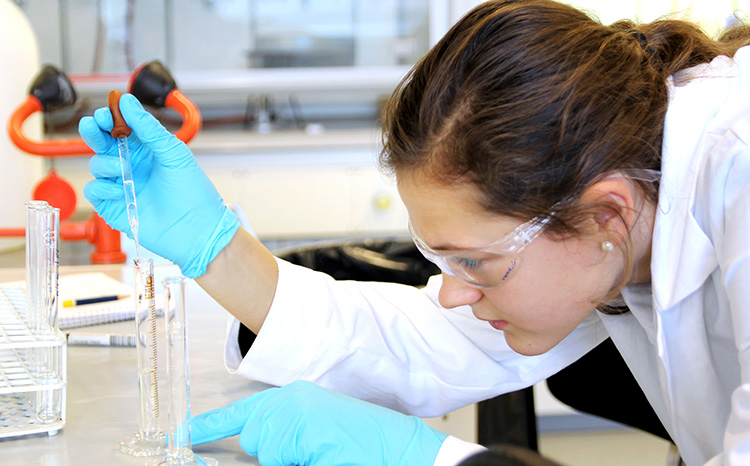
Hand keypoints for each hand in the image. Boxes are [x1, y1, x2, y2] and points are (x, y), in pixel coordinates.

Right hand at [79, 93, 238, 277]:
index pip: (120, 127)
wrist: (197, 229)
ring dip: (105, 162)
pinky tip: (120, 190)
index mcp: (147, 150)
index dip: (109, 117)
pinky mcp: (114, 206)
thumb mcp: (173, 153)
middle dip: (93, 132)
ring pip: (96, 164)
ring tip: (123, 168)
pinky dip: (102, 186)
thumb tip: (127, 101)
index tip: (106, 112)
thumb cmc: (193, 192)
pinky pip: (93, 190)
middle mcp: (132, 165)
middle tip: (93, 126)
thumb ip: (149, 128)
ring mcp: (121, 185)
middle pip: (101, 143)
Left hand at [191, 380, 447, 465]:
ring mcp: (297, 410)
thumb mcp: (314, 437)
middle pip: (254, 434)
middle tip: (315, 449)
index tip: (186, 432)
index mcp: (296, 398)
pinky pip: (278, 455)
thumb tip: (256, 446)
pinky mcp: (302, 425)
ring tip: (325, 451)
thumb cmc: (363, 446)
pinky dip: (296, 459)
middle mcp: (293, 398)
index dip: (212, 425)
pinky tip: (323, 451)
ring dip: (288, 457)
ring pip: (265, 449)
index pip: (245, 411)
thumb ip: (284, 438)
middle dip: (274, 451)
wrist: (399, 447)